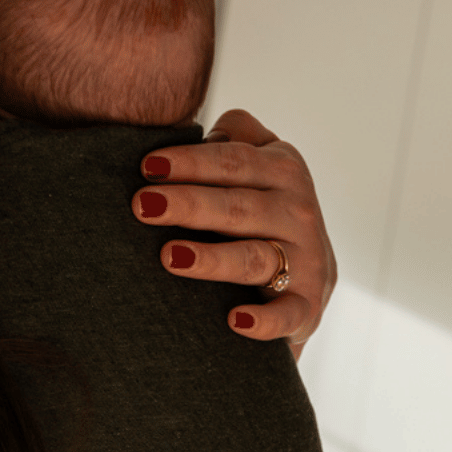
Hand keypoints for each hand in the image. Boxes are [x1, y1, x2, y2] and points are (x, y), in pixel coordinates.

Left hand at [133, 108, 336, 352]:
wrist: (308, 278)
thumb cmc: (263, 212)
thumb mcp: (262, 165)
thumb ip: (237, 138)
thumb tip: (203, 129)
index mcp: (284, 170)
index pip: (234, 161)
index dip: (191, 162)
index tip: (148, 166)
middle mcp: (299, 212)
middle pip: (238, 206)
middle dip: (189, 204)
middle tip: (143, 206)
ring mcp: (306, 261)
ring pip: (254, 257)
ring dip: (212, 258)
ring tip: (169, 256)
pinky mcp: (307, 307)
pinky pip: (288, 314)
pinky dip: (265, 321)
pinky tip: (235, 321)